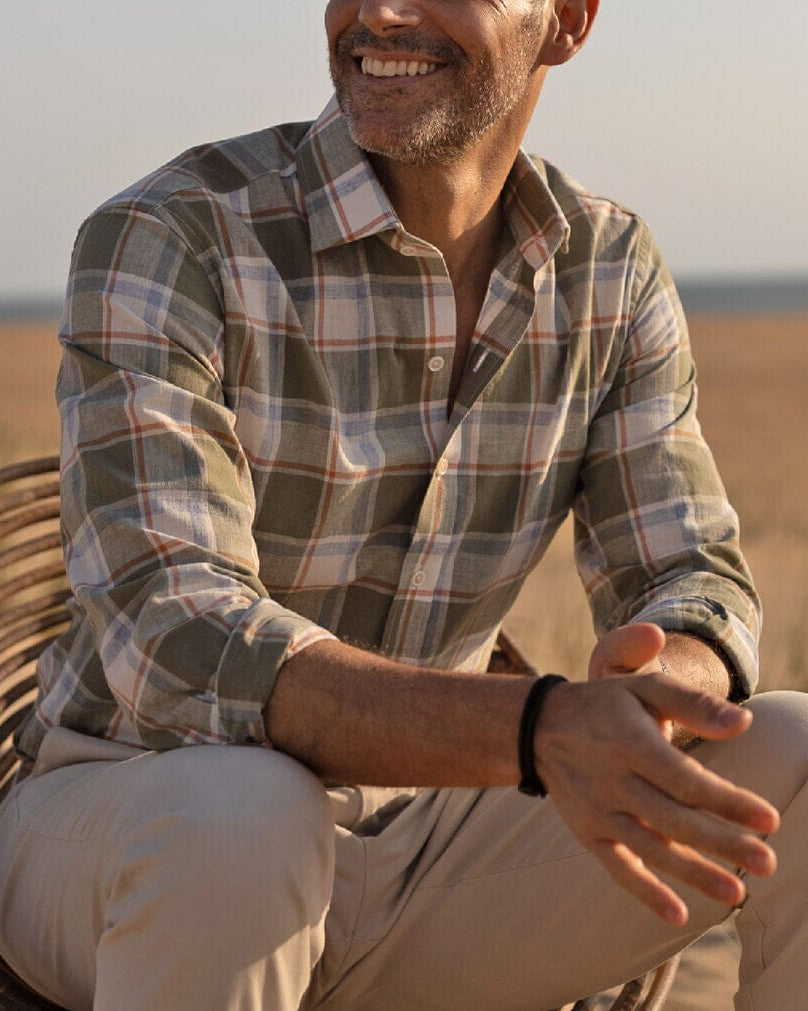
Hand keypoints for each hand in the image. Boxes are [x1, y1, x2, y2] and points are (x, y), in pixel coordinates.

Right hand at [535, 629, 778, 925]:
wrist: (539, 727)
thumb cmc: (606, 705)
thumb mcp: (644, 688)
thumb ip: (694, 704)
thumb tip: (744, 722)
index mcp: (631, 743)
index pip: (685, 780)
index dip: (727, 801)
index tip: (768, 819)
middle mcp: (614, 781)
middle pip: (673, 819)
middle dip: (722, 843)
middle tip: (767, 862)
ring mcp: (599, 811)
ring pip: (651, 849)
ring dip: (694, 874)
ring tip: (736, 893)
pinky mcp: (589, 833)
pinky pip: (618, 867)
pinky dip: (645, 892)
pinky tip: (678, 914)